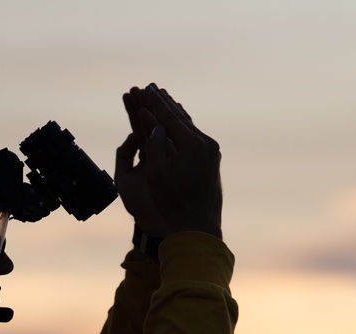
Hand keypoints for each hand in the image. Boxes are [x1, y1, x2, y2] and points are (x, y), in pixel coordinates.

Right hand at [114, 84, 222, 238]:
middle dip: (163, 102)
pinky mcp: (212, 157)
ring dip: (174, 111)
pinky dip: (183, 125)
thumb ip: (154, 146)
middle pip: (180, 117)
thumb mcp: (157, 176)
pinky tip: (178, 119)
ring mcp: (212, 150)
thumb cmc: (174, 204)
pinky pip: (194, 135)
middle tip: (150, 86)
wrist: (198, 224)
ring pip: (188, 124)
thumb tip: (155, 125)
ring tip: (163, 96)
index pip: (169, 118)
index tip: (143, 90)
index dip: (153, 103)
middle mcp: (206, 144)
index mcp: (192, 146)